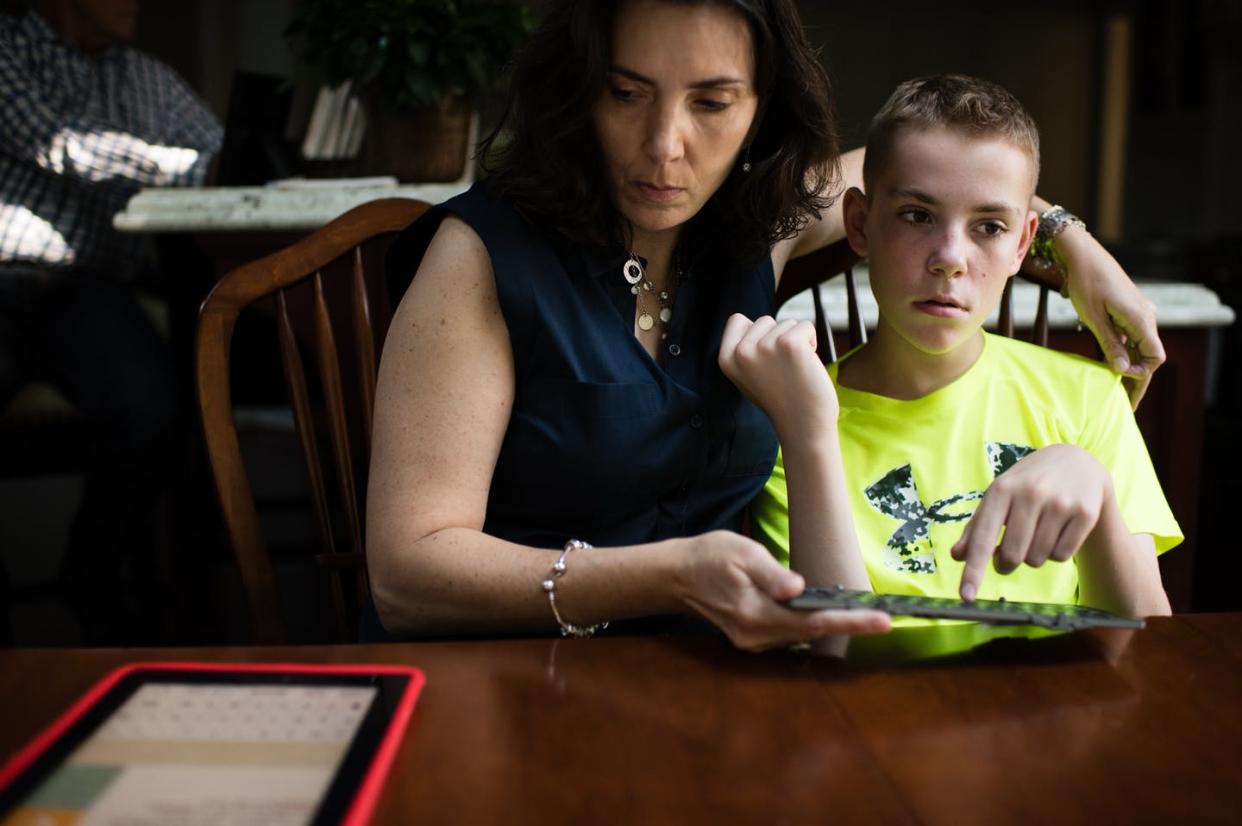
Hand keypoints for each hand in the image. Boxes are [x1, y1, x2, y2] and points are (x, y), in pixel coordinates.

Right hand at [676, 531, 889, 650]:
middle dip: (848, 624)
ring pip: (801, 634)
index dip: (850, 622)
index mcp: (756, 613)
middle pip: (812, 632)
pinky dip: (808, 623)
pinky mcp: (752, 637)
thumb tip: (796, 588)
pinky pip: (788, 633)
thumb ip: (770, 573)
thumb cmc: (710, 556)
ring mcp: (753, 641)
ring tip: (861, 612)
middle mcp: (757, 635)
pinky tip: (821, 611)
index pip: (813, 621)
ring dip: (829, 623)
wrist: (677, 575)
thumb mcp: (741, 553)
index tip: (883, 621)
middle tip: (884, 616)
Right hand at [717, 313, 836, 441]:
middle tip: (781, 369)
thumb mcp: (747, 375)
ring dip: (796, 342)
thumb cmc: (780, 399)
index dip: (756, 333)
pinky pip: (806, 325)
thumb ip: (744, 350)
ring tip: (794, 370)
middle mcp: (741, 351)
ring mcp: (765, 346)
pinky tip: (807, 364)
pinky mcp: (790, 344)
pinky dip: (812, 341)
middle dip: (778, 338)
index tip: (765, 358)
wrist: (802, 425)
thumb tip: (751, 323)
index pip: (737, 320)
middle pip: (764, 320)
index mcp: (726, 359)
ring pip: (787, 323)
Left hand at [951, 445, 1111, 600]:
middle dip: (1007, 563)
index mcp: (1001, 489)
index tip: (966, 596)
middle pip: (1013, 556)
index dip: (974, 570)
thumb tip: (957, 556)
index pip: (983, 537)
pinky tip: (1058, 530)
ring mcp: (1060, 502)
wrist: (1075, 462)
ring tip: (1038, 531)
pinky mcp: (1085, 513)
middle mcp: (1030, 493)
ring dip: (1033, 556)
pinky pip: (1062, 556)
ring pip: (1038, 559)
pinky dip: (1056, 553)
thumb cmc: (1026, 484)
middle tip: (1009, 554)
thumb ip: (977, 527)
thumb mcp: (998, 496)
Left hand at [1055, 227, 1163, 407]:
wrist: (1082, 254)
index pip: (1155, 357)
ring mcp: (1138, 312)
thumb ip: (1110, 344)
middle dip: (1137, 380)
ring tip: (1115, 392)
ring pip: (1139, 347)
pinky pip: (1130, 337)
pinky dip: (1123, 353)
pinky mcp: (1127, 310)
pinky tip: (1110, 368)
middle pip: (1148, 355)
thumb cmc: (1086, 282)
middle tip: (1124, 405)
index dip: (1141, 374)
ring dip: (1129, 368)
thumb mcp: (1094, 317)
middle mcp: (1145, 316)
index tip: (1120, 382)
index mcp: (1141, 319)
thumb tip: (1122, 371)